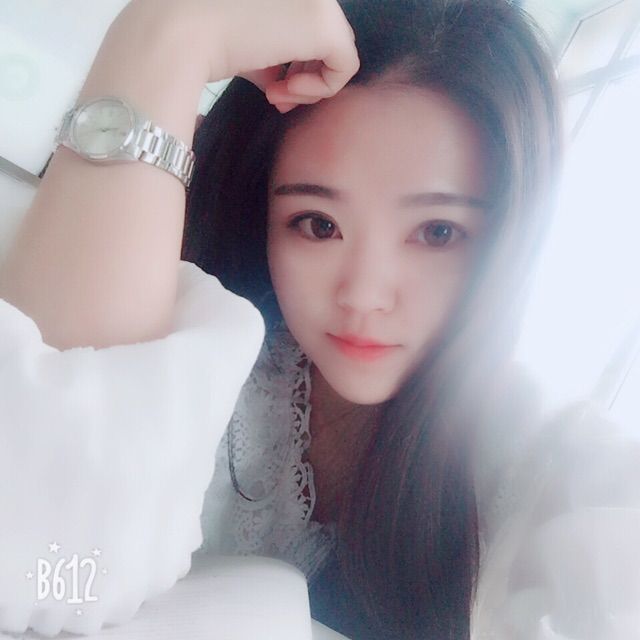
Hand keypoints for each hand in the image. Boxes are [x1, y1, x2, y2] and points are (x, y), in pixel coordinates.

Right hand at [130, 0, 359, 112]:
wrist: (180, 32)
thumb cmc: (198, 36)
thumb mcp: (243, 43)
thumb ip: (267, 54)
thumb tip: (277, 79)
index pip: (303, 24)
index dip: (293, 60)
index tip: (271, 84)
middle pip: (322, 35)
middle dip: (302, 73)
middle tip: (277, 96)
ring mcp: (318, 0)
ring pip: (335, 48)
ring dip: (309, 82)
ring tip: (278, 96)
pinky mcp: (324, 24)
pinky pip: (345, 65)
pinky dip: (321, 89)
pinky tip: (288, 93)